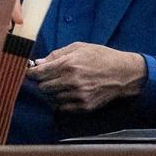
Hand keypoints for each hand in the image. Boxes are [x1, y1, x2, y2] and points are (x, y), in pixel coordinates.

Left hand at [26, 42, 146, 111]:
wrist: (125, 73)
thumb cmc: (101, 56)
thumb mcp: (78, 47)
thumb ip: (56, 55)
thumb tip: (38, 63)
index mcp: (68, 65)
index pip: (39, 73)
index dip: (31, 73)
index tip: (31, 72)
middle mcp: (72, 82)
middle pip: (43, 87)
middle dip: (42, 82)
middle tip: (47, 77)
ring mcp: (79, 96)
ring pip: (51, 98)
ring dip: (51, 92)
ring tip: (59, 84)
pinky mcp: (85, 106)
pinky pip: (62, 108)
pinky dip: (60, 102)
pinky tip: (66, 94)